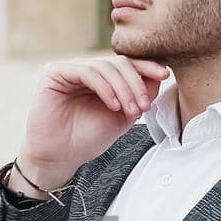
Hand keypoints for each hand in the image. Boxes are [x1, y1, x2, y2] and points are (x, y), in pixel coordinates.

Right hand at [16, 55, 171, 188]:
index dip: (146, 67)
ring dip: (123, 89)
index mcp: (100, 77)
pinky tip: (113, 105)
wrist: (59, 157)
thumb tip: (159, 75)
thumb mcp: (123, 116)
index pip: (126, 64)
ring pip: (105, 67)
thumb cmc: (87, 139)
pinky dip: (105, 88)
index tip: (165, 76)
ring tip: (130, 111)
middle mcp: (85, 69)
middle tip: (144, 106)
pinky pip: (87, 72)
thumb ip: (139, 96)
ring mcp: (69, 70)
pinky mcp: (55, 73)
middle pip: (118, 62)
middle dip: (136, 83)